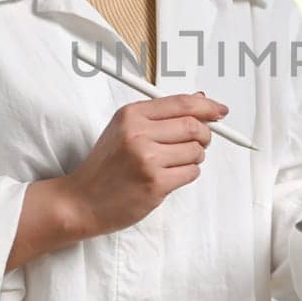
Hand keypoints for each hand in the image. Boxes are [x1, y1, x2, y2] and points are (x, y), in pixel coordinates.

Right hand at [61, 92, 226, 238]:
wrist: (82, 200)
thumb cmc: (105, 167)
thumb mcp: (124, 130)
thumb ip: (160, 115)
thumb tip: (199, 100)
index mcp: (131, 115)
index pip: (181, 103)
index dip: (207, 106)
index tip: (219, 110)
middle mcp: (138, 133)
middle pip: (194, 126)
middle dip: (205, 135)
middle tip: (200, 141)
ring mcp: (147, 159)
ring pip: (196, 151)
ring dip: (194, 157)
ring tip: (174, 162)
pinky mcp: (155, 184)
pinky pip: (191, 172)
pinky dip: (187, 174)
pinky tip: (169, 176)